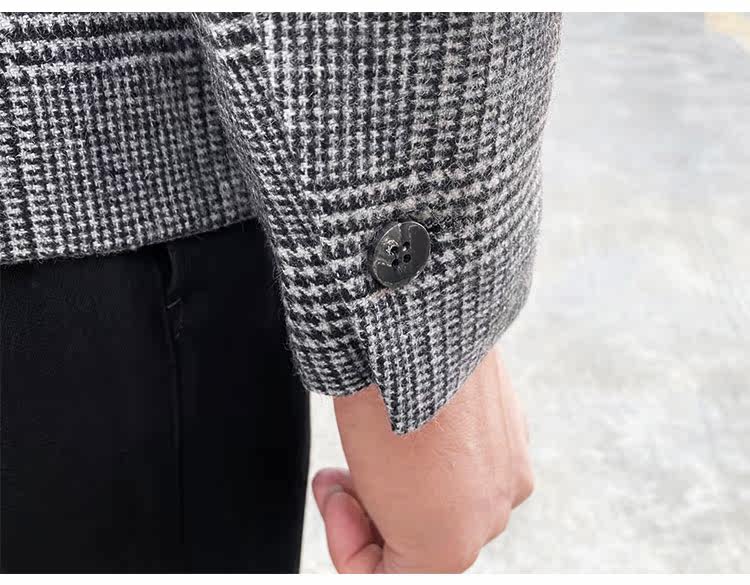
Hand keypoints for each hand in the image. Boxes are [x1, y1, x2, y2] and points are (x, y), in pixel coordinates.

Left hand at [312, 346, 532, 572]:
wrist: (421, 327)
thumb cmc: (380, 405)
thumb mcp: (365, 484)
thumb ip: (387, 521)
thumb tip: (395, 514)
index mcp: (448, 547)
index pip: (388, 572)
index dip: (348, 538)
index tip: (334, 495)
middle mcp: (493, 518)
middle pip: (423, 534)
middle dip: (379, 509)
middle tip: (345, 474)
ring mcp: (511, 472)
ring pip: (452, 497)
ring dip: (412, 482)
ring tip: (376, 445)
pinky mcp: (518, 434)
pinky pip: (476, 462)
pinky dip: (446, 453)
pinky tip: (421, 425)